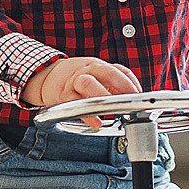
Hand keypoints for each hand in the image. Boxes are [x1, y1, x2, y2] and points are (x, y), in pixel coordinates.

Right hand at [23, 57, 141, 129]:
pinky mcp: (63, 95)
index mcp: (99, 66)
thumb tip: (134, 98)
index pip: (120, 71)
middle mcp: (87, 71)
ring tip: (113, 109)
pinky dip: (86, 114)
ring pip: (89, 84)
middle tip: (133, 100)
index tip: (140, 96)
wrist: (47, 75)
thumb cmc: (77, 76)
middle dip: (123, 86)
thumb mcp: (96, 73)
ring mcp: (74, 82)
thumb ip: (114, 83)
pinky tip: (96, 122)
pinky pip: (74, 103)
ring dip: (102, 96)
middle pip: (107, 73)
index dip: (131, 83)